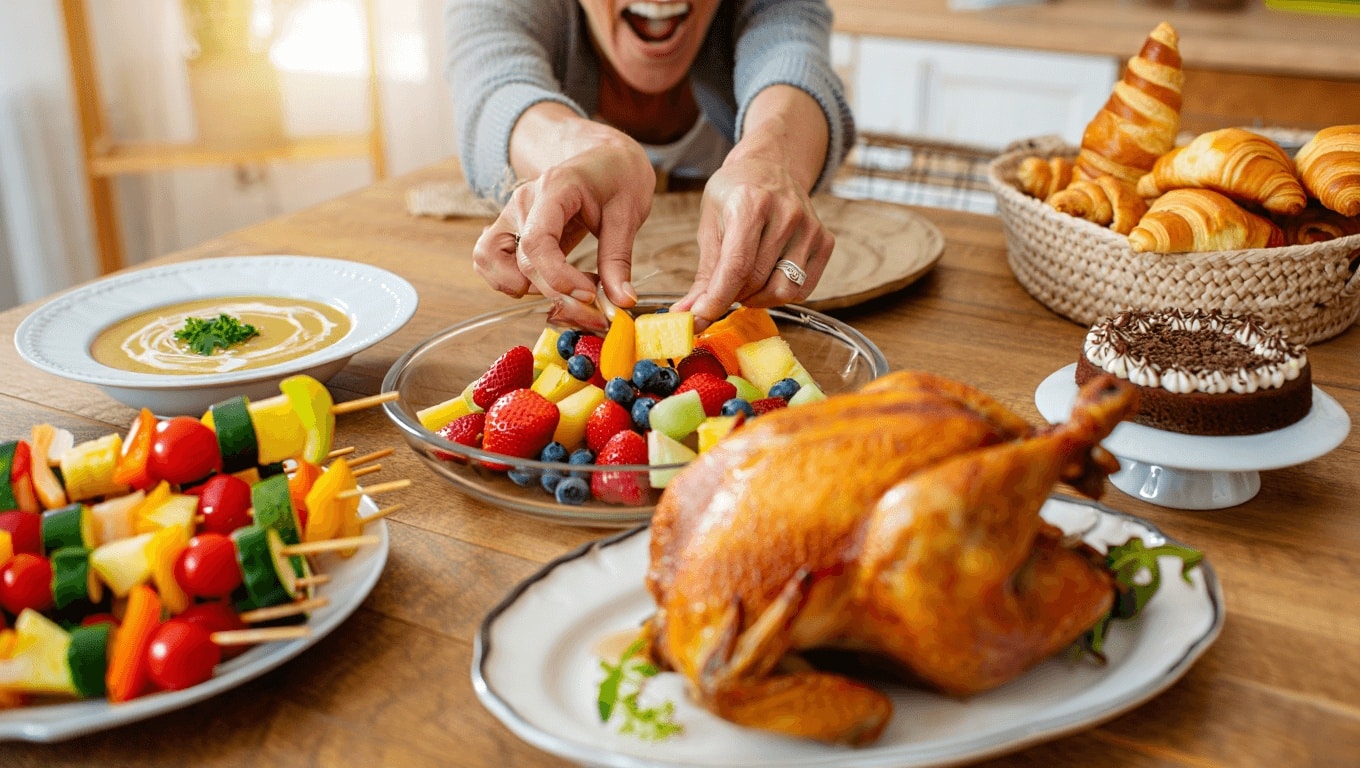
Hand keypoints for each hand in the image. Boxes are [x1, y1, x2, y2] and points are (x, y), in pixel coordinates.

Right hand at [472, 135, 654, 307]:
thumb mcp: (628, 214)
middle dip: (557, 295)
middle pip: (522, 262)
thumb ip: (619, 259)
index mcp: (553, 189)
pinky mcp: (511, 229)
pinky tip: (551, 284)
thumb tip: (621, 301)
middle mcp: (523, 202)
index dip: (558, 278)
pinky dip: (512, 281)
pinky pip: (491, 261)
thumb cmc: (617, 177)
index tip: (589, 295)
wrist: (605, 158)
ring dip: (525, 288)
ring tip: (567, 292)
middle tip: (594, 310)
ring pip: (490, 262)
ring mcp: (512, 215)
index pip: (537, 242)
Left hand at [673, 154, 833, 328]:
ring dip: (758, 298)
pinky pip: (803, 289)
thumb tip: (688, 315)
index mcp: (750, 202)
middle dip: (733, 297)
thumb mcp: (710, 224)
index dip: (716, 300)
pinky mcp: (825, 240)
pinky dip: (781, 293)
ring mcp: (809, 227)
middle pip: (757, 281)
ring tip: (745, 284)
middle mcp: (785, 213)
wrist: (771, 166)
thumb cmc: (735, 194)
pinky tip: (767, 276)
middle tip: (722, 292)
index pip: (736, 267)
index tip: (699, 319)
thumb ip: (704, 274)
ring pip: (783, 291)